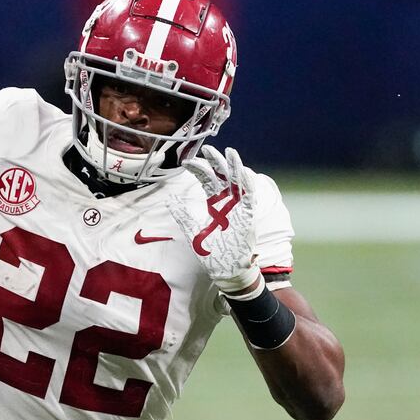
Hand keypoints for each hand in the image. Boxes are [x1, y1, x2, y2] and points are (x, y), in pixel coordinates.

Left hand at [168, 146, 259, 293]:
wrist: (226, 270)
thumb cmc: (211, 252)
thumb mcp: (192, 230)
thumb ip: (182, 214)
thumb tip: (169, 199)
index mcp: (214, 204)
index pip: (208, 180)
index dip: (199, 169)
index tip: (187, 162)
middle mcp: (227, 203)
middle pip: (223, 176)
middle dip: (216, 162)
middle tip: (207, 149)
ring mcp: (239, 208)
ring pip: (238, 182)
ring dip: (234, 167)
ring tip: (229, 151)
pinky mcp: (248, 216)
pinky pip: (250, 197)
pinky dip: (247, 184)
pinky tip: (242, 172)